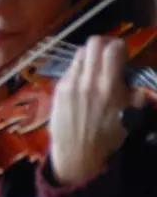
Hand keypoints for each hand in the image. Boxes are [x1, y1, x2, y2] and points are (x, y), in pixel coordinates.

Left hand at [49, 36, 131, 186]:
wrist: (77, 153)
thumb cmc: (108, 136)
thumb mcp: (132, 115)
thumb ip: (137, 93)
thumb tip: (138, 78)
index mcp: (110, 86)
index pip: (113, 48)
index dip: (120, 47)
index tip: (123, 55)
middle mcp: (88, 80)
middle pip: (94, 43)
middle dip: (104, 45)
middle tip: (109, 55)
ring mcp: (70, 83)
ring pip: (80, 54)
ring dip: (90, 57)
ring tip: (96, 69)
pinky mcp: (58, 89)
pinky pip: (70, 69)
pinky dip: (79, 70)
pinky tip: (83, 83)